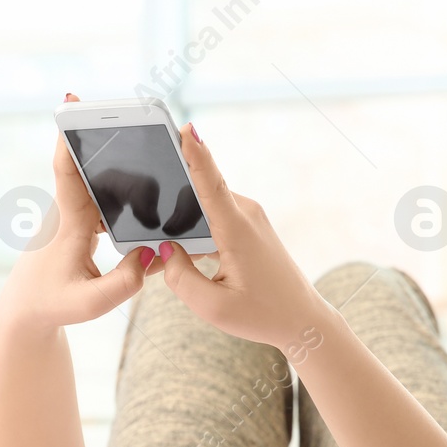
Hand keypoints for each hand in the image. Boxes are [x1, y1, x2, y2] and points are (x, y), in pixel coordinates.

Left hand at [0, 94, 158, 330]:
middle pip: (94, 168)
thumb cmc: (53, 305)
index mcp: (67, 224)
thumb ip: (125, 283)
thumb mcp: (91, 304)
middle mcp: (67, 211)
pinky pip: (103, 197)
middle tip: (139, 122)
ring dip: (127, 173)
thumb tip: (153, 253)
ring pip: (102, 182)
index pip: (66, 171)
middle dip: (116, 146)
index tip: (71, 103)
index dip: (69, 137)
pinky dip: (125, 194)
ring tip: (159, 161)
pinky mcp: (79, 221)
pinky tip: (151, 200)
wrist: (26, 311)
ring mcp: (72, 214)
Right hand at [159, 124, 325, 349]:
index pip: (211, 182)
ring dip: (182, 220)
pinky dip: (196, 229)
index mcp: (236, 229)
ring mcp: (249, 217)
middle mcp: (245, 214)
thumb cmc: (262, 315)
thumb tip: (165, 250)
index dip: (195, 153)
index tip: (184, 127)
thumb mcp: (212, 307)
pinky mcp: (249, 225)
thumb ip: (180, 278)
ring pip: (205, 206)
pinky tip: (183, 253)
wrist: (302, 320)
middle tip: (144, 222)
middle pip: (198, 192)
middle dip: (169, 200)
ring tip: (164, 250)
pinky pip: (215, 216)